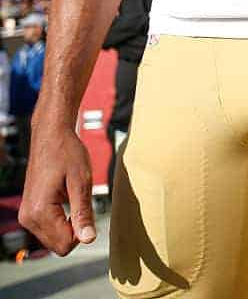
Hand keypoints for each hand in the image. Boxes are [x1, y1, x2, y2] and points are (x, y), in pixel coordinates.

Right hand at [19, 121, 95, 255]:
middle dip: (73, 229)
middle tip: (79, 201)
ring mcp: (26, 214)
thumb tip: (88, 239)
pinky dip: (59, 219)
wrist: (51, 134)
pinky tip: (64, 198)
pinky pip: (47, 228)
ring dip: (66, 224)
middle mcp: (28, 217)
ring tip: (71, 196)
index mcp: (39, 212)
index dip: (82, 232)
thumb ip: (83, 213)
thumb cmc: (66, 151)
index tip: (86, 208)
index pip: (65, 245)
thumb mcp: (81, 181)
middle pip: (58, 246)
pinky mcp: (28, 210)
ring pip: (52, 239)